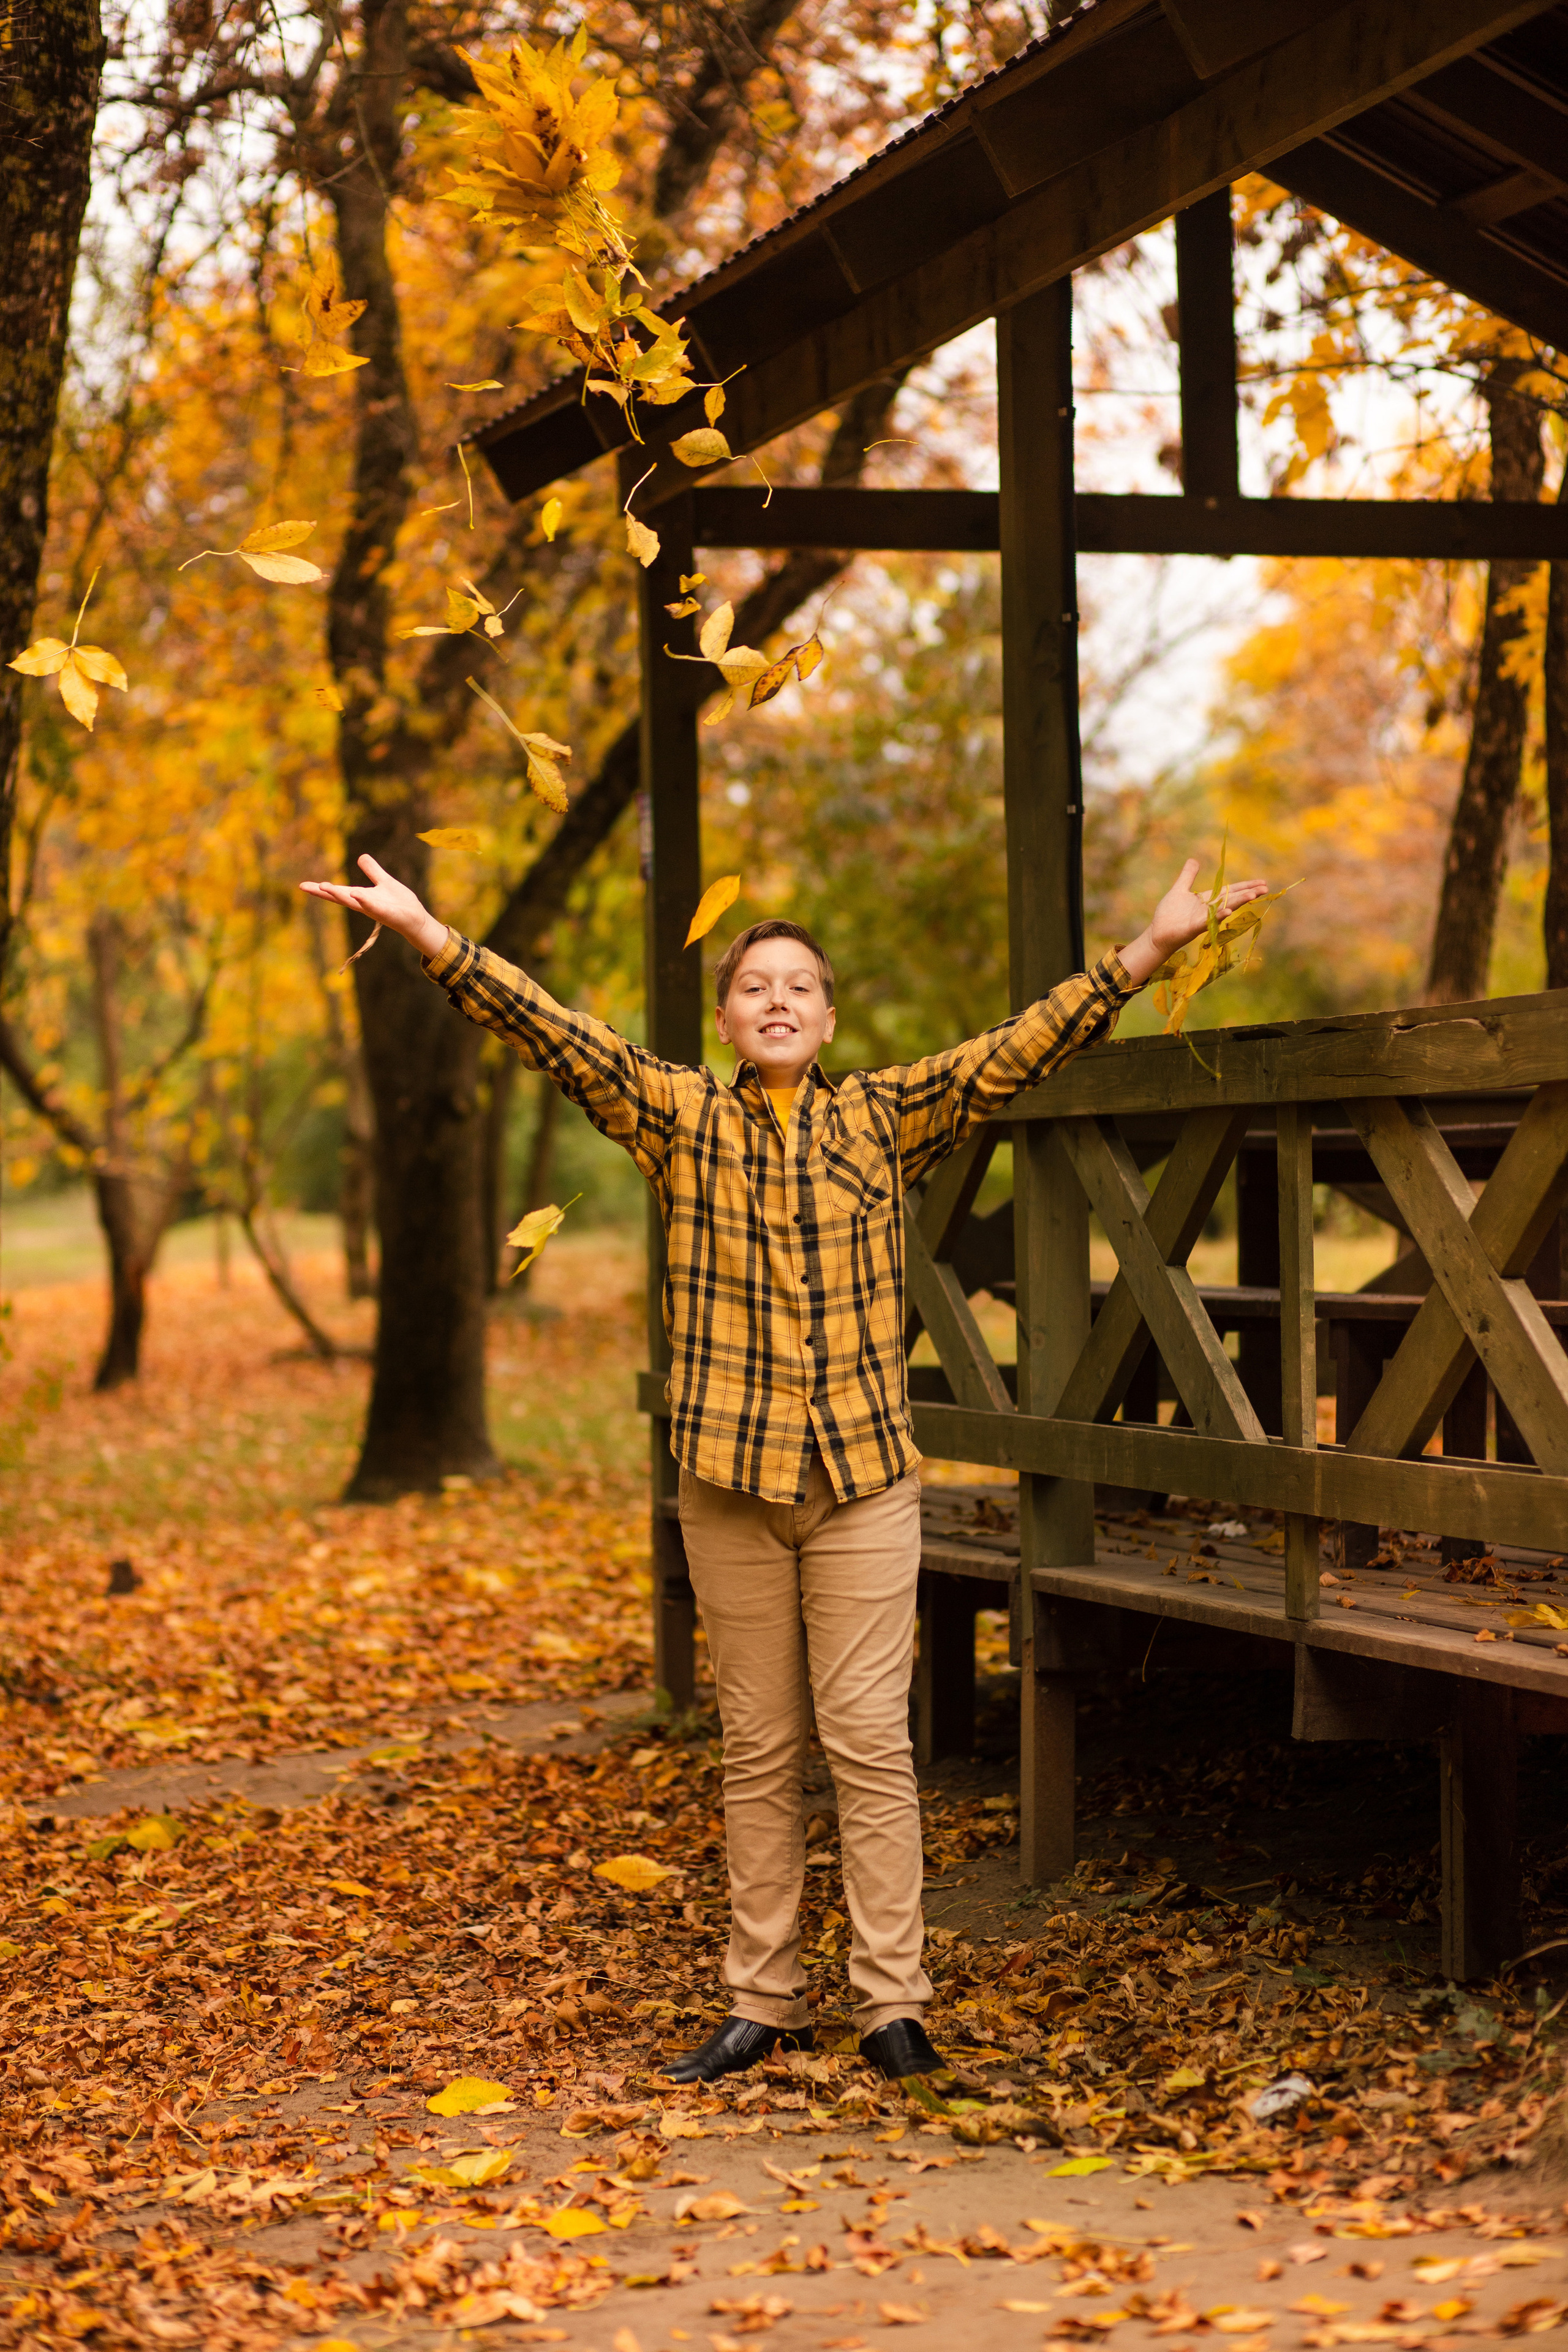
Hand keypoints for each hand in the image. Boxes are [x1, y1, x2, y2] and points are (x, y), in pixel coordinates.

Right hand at [299, 855, 448, 960]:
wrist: (417, 919)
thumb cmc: (400, 903)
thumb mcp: (384, 881)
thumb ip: (373, 870)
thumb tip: (361, 856)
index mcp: (361, 897)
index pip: (338, 892)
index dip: (321, 889)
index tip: (303, 886)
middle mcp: (364, 905)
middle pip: (340, 898)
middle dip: (324, 892)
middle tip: (307, 887)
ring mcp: (375, 910)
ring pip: (354, 903)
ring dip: (340, 895)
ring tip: (325, 887)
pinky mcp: (387, 914)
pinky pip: (375, 907)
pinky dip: (366, 901)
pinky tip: (357, 894)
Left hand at [1117, 857, 1269, 985]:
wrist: (1158, 932)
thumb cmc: (1169, 914)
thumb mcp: (1179, 889)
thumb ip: (1188, 875)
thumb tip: (1194, 859)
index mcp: (1208, 899)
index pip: (1231, 891)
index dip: (1246, 886)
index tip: (1262, 882)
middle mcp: (1210, 909)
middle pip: (1233, 898)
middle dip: (1249, 892)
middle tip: (1266, 888)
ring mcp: (1205, 918)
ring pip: (1225, 908)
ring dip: (1239, 901)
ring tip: (1253, 895)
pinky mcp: (1196, 926)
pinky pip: (1210, 920)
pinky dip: (1219, 915)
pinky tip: (1228, 911)